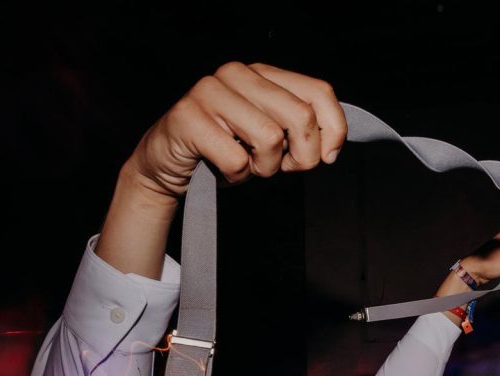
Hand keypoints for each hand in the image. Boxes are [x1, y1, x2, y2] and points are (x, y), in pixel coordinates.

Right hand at [130, 62, 346, 197]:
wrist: (166, 166)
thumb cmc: (225, 152)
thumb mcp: (271, 138)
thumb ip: (300, 131)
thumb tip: (333, 145)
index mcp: (262, 74)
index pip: (318, 92)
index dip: (334, 129)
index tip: (328, 157)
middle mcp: (237, 74)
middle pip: (301, 116)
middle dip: (301, 156)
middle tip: (283, 168)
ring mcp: (209, 91)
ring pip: (271, 138)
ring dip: (264, 167)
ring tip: (248, 166)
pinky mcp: (187, 117)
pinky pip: (237, 159)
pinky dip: (237, 176)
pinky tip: (223, 169)